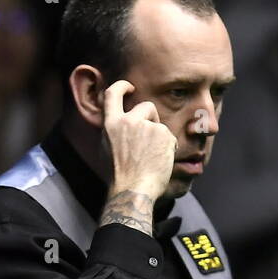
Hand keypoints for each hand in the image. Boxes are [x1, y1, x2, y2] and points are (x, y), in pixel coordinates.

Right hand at [100, 79, 175, 201]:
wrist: (133, 191)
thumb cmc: (119, 177)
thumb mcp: (108, 148)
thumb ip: (115, 131)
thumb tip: (119, 122)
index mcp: (111, 125)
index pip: (113, 93)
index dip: (122, 86)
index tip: (129, 87)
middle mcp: (129, 121)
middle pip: (146, 107)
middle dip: (151, 118)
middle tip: (149, 139)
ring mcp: (148, 127)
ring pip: (160, 124)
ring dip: (159, 137)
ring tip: (151, 158)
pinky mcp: (164, 134)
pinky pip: (169, 137)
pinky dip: (168, 148)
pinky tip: (159, 162)